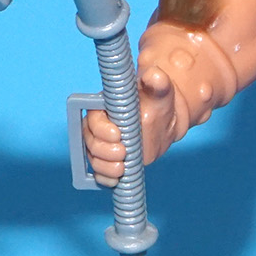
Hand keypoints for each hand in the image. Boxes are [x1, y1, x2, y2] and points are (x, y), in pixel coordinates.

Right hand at [83, 62, 180, 186]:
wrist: (165, 120)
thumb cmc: (158, 103)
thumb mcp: (161, 91)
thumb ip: (158, 84)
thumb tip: (156, 75)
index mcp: (104, 108)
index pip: (92, 119)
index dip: (101, 129)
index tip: (117, 135)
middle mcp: (98, 127)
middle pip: (89, 141)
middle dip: (103, 150)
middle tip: (123, 152)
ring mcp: (102, 144)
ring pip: (93, 157)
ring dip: (104, 166)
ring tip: (121, 168)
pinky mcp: (109, 159)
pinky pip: (99, 171)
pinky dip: (104, 178)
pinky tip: (115, 180)